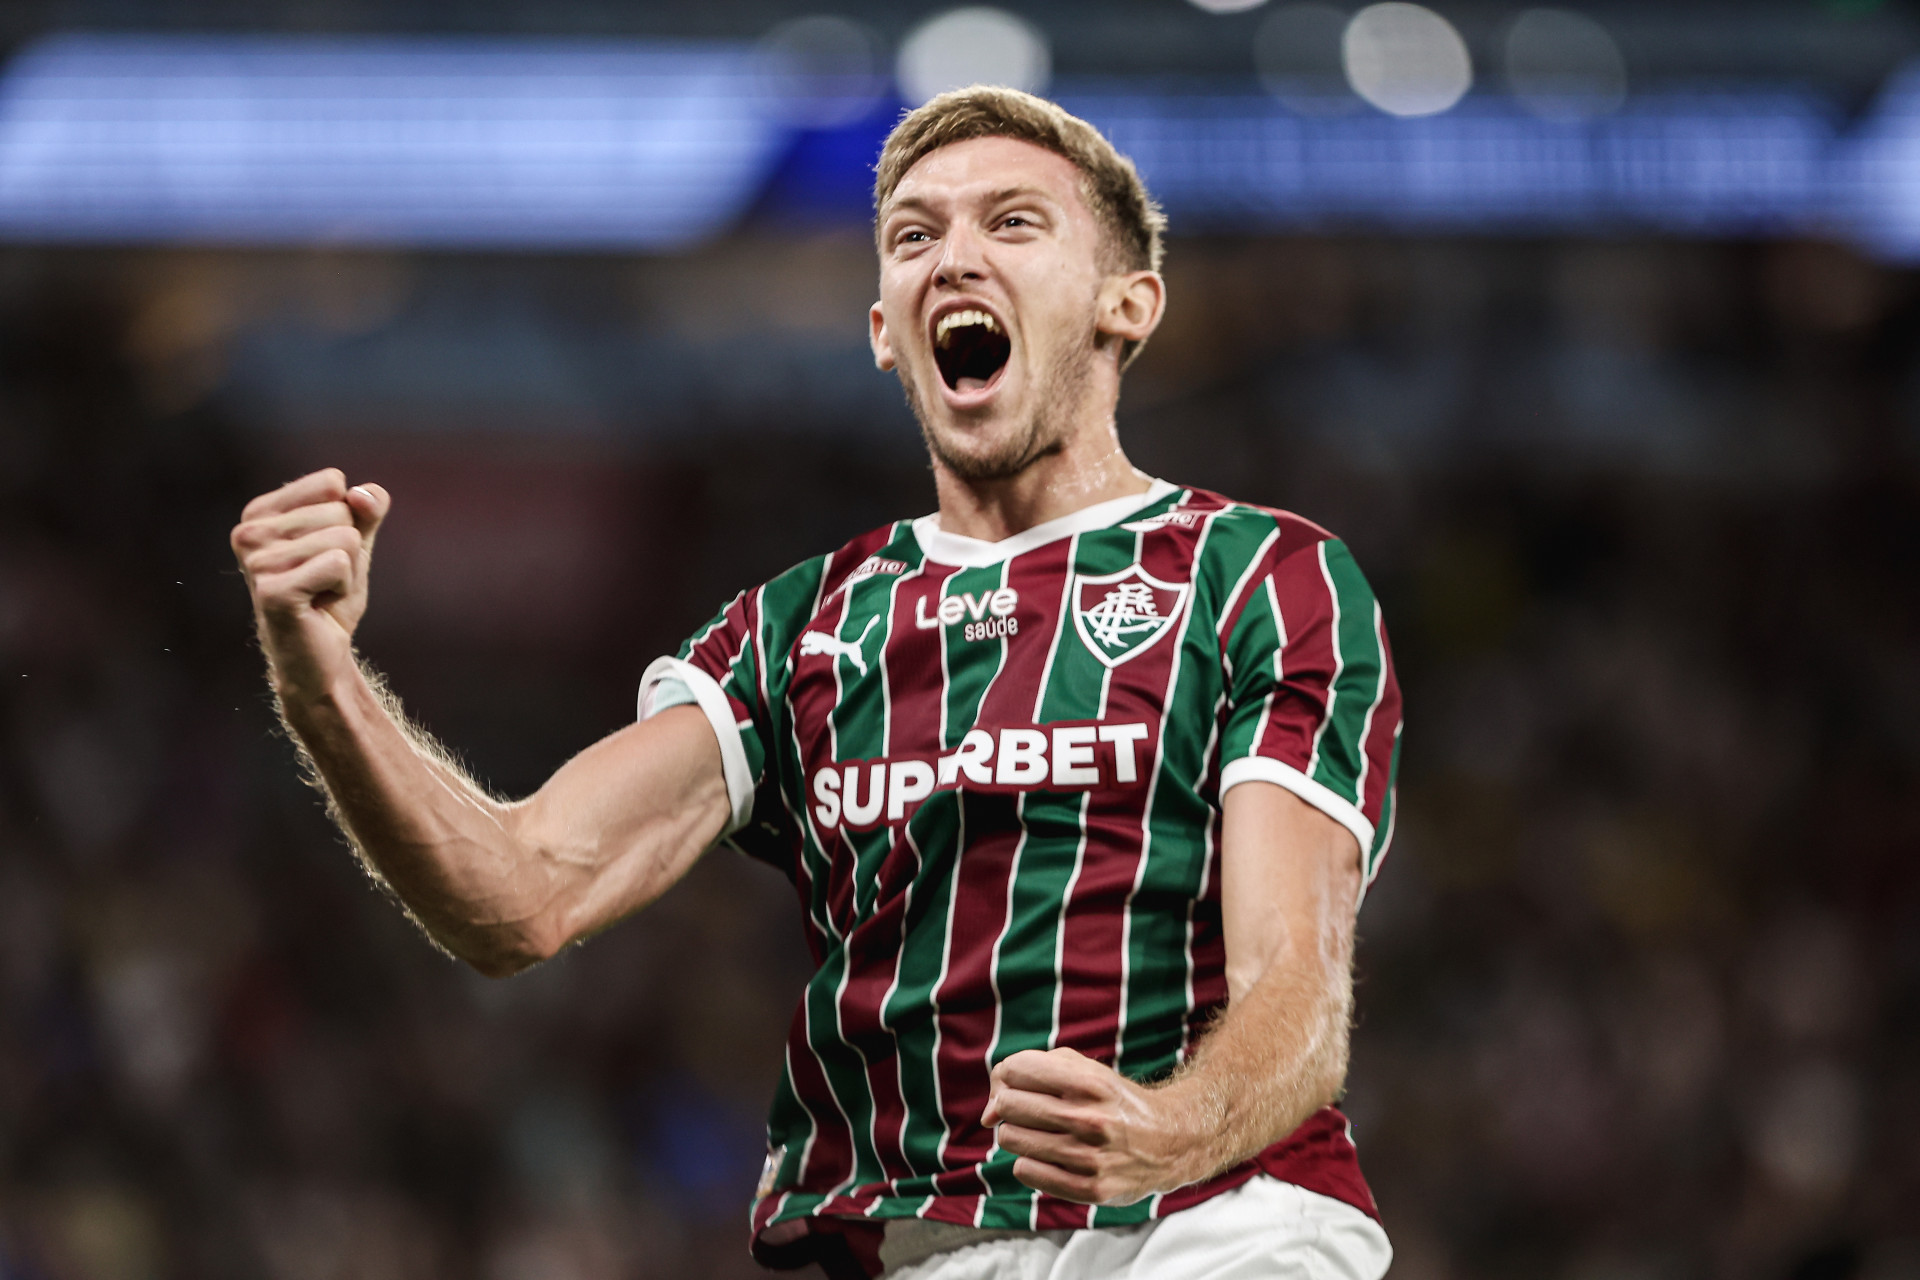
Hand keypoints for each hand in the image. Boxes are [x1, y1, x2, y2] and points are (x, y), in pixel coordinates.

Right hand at [230, 468, 389, 698]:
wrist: (322, 656)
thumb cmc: (331, 596)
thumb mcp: (356, 543)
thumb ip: (367, 509)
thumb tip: (363, 493)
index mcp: (259, 512)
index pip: (332, 483)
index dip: (346, 521)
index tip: (324, 554)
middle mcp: (248, 532)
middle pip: (341, 511)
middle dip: (349, 551)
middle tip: (323, 580)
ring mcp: (256, 562)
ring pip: (344, 538)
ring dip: (347, 572)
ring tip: (320, 593)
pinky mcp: (273, 590)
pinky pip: (339, 564)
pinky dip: (343, 588)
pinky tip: (318, 605)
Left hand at [981, 1047, 1203, 1205]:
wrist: (1169, 1142)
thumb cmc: (1113, 1101)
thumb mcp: (1085, 1070)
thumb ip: (1032, 1070)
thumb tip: (988, 1112)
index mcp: (1089, 1082)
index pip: (1014, 1070)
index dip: (1009, 1076)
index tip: (1021, 1085)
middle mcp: (1089, 1119)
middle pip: (1008, 1105)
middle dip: (1010, 1105)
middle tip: (1030, 1111)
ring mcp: (1089, 1158)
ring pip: (1011, 1139)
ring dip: (1019, 1135)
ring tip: (1043, 1134)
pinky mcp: (1090, 1190)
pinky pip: (1025, 1172)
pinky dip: (1029, 1163)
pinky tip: (1050, 1157)